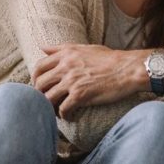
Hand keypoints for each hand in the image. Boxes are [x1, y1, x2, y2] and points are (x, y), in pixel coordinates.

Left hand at [31, 44, 148, 117]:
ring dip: (49, 107)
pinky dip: (63, 115)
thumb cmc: (109, 59)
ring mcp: (72, 81)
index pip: (39, 66)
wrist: (128, 69)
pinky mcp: (81, 95)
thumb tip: (42, 47)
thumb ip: (61, 48)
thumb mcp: (84, 47)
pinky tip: (69, 116)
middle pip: (39, 83)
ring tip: (56, 110)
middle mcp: (66, 66)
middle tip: (46, 101)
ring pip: (48, 98)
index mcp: (66, 54)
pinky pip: (63, 109)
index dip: (35, 78)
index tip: (39, 86)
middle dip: (39, 94)